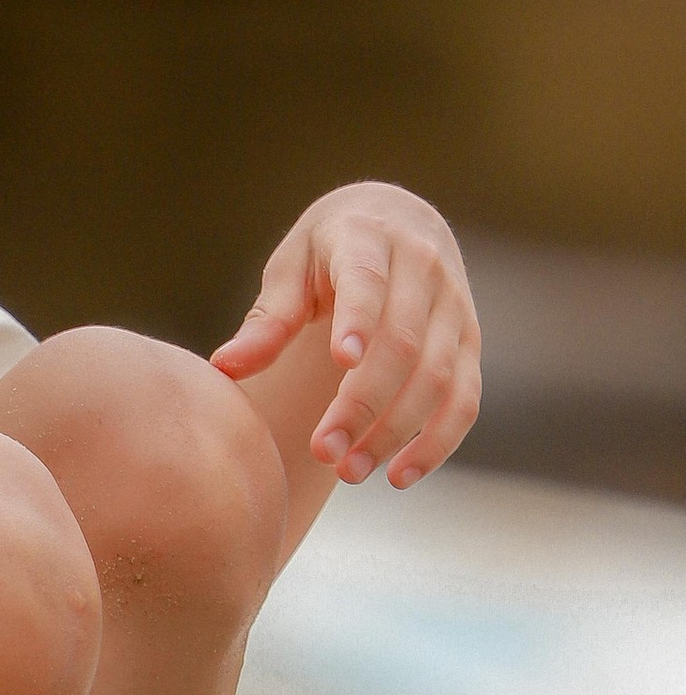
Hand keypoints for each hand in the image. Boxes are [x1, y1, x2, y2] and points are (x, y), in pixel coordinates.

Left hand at [211, 181, 480, 489]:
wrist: (397, 219)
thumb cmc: (328, 250)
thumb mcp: (291, 266)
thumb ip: (267, 318)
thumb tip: (223, 368)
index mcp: (367, 240)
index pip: (367, 281)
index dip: (358, 320)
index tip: (339, 361)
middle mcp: (422, 269)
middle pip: (401, 344)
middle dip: (363, 404)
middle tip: (322, 451)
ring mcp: (453, 307)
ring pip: (438, 378)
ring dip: (396, 431)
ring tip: (349, 471)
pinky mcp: (470, 341)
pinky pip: (465, 399)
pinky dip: (437, 443)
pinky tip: (398, 475)